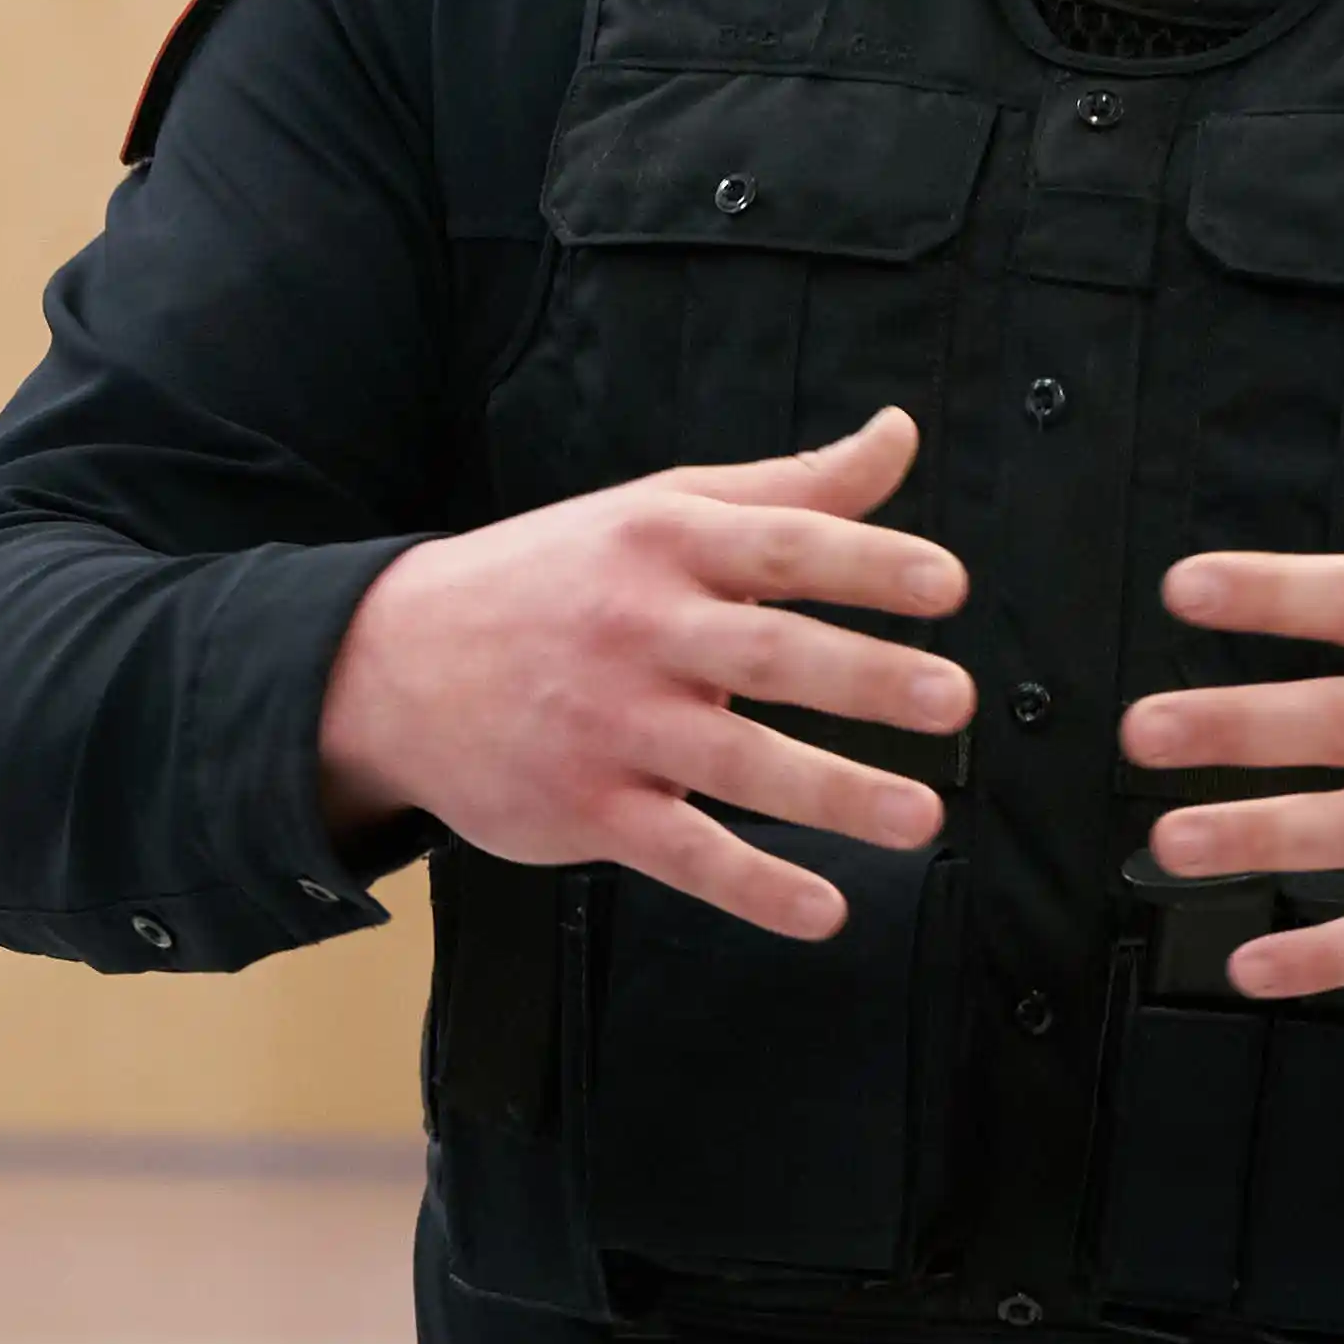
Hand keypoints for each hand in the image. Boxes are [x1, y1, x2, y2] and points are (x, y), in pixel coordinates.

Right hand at [317, 408, 971, 939]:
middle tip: (952, 697)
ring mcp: (610, 723)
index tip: (947, 585)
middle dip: (864, 676)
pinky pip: (680, 853)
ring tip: (922, 816)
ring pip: (734, 761)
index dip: (867, 563)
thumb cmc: (558, 576)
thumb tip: (900, 434)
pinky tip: (824, 909)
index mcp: (667, 543)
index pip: (782, 546)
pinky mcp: (585, 807)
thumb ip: (794, 488)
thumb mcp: (662, 510)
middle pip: (765, 652)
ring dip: (832, 792)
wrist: (391, 663)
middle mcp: (640, 629)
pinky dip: (752, 884)